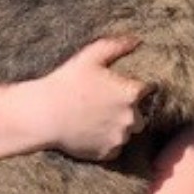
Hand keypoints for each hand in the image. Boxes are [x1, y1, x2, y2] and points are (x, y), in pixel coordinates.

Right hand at [27, 36, 149, 161]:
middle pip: (141, 114)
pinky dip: (108, 142)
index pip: (149, 89)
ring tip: (97, 118)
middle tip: (106, 103)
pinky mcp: (108, 153)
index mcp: (131, 93)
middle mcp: (132, 117)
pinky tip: (91, 132)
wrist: (44, 115)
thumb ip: (117, 46)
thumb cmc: (67, 82)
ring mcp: (120, 137)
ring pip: (128, 132)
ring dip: (119, 126)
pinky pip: (115, 147)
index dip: (136, 86)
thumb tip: (137, 40)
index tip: (121, 86)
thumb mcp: (90, 56)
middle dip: (129, 109)